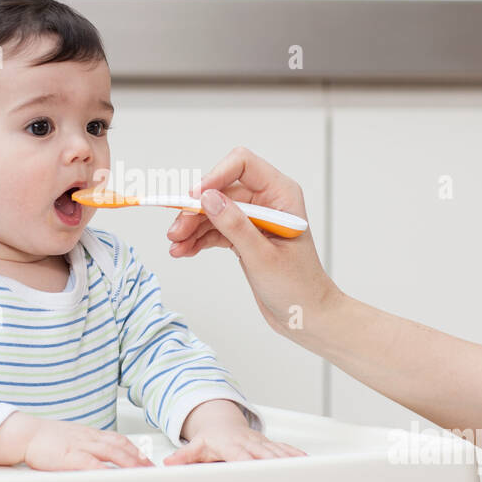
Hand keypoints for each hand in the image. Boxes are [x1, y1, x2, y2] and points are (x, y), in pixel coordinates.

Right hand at [22, 417, 154, 470]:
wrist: (24, 434)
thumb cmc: (43, 439)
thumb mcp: (68, 439)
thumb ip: (83, 447)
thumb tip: (94, 461)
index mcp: (88, 434)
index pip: (118, 439)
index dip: (135, 449)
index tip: (145, 458)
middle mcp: (88, 437)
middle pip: (121, 445)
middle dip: (139, 458)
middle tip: (152, 469)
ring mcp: (80, 446)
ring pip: (112, 453)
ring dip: (130, 464)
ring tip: (142, 474)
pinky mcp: (70, 457)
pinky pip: (93, 464)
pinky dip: (107, 471)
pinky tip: (116, 478)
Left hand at [164, 427, 307, 463]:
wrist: (220, 421)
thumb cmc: (210, 438)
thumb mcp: (196, 447)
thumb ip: (184, 456)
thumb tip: (169, 463)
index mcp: (230, 445)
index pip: (240, 456)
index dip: (248, 463)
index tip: (255, 472)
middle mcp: (248, 443)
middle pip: (263, 454)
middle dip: (275, 465)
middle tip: (287, 476)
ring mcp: (259, 443)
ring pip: (277, 451)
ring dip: (289, 461)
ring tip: (303, 471)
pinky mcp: (268, 444)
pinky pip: (284, 449)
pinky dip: (296, 455)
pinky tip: (307, 463)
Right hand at [167, 146, 338, 336]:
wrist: (306, 316)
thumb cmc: (298, 287)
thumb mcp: (262, 256)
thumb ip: (235, 225)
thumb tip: (208, 197)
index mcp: (281, 194)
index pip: (243, 165)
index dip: (215, 175)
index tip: (194, 197)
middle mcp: (267, 200)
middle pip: (221, 190)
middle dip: (196, 209)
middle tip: (176, 230)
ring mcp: (254, 218)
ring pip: (213, 210)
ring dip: (192, 226)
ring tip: (176, 246)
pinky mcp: (243, 236)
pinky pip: (215, 228)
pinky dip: (198, 238)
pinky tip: (184, 250)